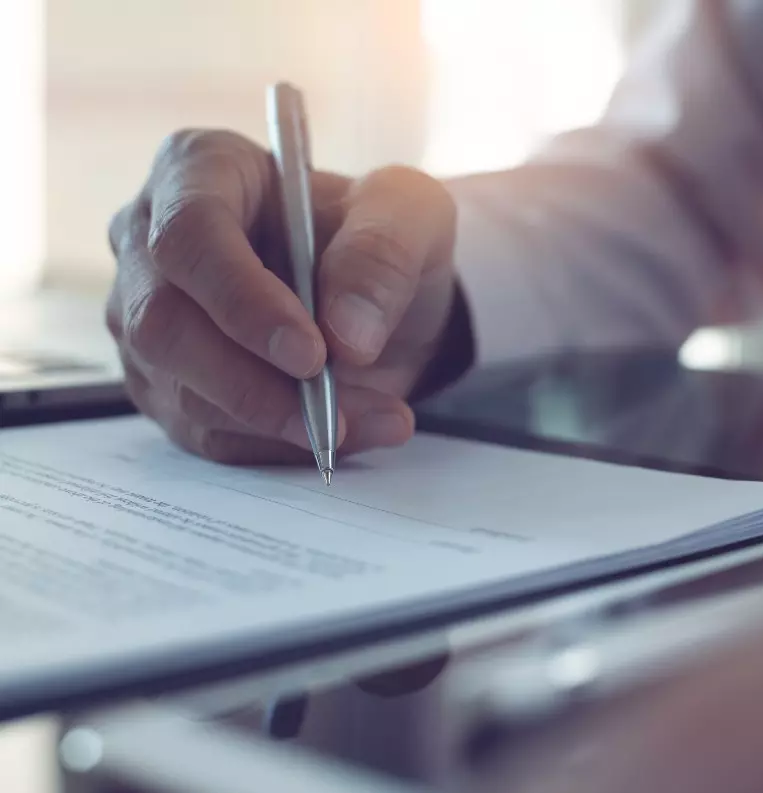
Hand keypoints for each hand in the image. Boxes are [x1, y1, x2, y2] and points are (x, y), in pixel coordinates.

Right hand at [107, 129, 459, 462]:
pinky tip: (348, 434)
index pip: (189, 235)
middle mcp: (150, 240)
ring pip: (180, 389)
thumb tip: (346, 334)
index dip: (241, 300)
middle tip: (335, 413)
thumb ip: (383, 254)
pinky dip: (278, 447)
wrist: (376, 295)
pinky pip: (204, 433)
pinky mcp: (166, 383)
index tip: (310, 354)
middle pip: (162, 324)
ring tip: (373, 419)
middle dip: (252, 382)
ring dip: (278, 423)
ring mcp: (146, 317)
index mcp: (199, 169)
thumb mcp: (411, 215)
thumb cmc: (380, 234)